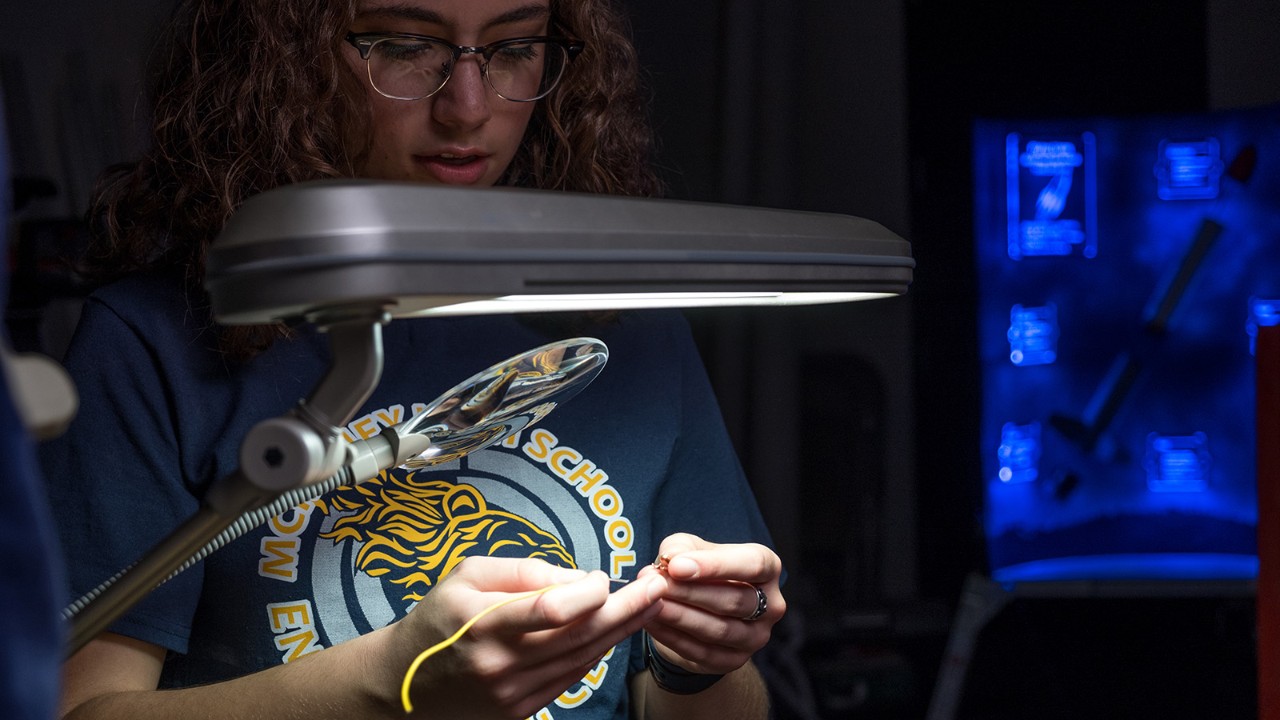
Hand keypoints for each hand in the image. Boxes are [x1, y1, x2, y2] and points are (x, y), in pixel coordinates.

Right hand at [387, 556, 665, 718]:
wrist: (404, 683)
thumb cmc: (438, 617)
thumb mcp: (468, 575)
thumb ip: (524, 572)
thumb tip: (580, 578)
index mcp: (483, 623)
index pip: (551, 610)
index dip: (589, 593)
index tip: (604, 577)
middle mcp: (500, 663)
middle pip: (578, 636)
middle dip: (626, 609)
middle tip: (658, 586)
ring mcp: (512, 693)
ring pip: (582, 660)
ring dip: (621, 632)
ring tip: (650, 606)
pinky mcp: (520, 711)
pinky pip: (571, 678)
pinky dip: (595, 654)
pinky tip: (613, 632)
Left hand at [640, 533, 784, 676]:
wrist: (698, 608)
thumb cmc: (698, 570)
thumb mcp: (689, 549)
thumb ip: (680, 549)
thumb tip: (670, 560)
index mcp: (768, 568)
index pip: (752, 564)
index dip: (714, 566)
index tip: (677, 566)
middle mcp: (771, 604)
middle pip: (735, 600)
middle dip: (690, 592)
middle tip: (655, 586)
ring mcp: (756, 636)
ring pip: (719, 629)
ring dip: (680, 617)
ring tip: (650, 603)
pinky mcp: (735, 660)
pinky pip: (703, 652)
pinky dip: (673, 637)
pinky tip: (650, 621)